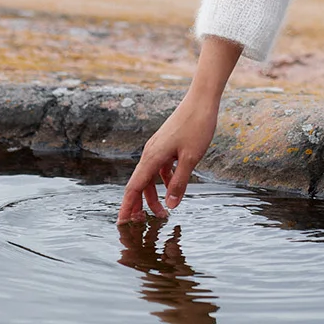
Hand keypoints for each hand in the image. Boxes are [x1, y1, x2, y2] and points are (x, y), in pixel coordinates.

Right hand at [117, 94, 217, 222]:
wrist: (201, 99)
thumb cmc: (197, 125)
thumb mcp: (191, 158)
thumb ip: (179, 183)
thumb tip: (169, 206)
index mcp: (152, 157)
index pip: (133, 188)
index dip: (127, 208)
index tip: (122, 224)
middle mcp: (150, 153)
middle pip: (139, 185)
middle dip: (139, 206)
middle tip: (143, 224)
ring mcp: (158, 148)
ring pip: (150, 177)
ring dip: (154, 195)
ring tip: (165, 212)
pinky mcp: (166, 144)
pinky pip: (160, 168)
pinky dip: (164, 180)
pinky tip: (175, 187)